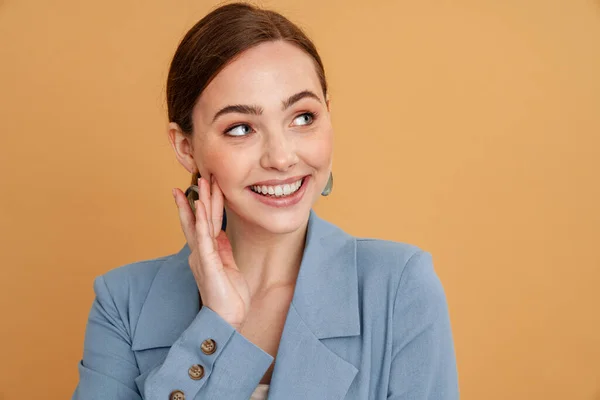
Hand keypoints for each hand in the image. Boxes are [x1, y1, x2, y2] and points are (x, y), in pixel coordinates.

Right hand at [172, 176, 250, 330]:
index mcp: (205, 252)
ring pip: (199, 223)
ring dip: (200, 202)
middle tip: (198, 176)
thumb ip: (222, 249)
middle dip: (198, 197)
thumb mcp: (228, 266)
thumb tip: (220, 232)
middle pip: (197, 219)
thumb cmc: (228, 296)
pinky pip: (203, 239)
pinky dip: (202, 222)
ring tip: (199, 183)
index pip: (202, 223)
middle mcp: (200, 252)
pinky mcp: (207, 264)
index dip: (201, 205)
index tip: (198, 187)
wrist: (226, 319)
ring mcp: (202, 257)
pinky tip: (201, 208)